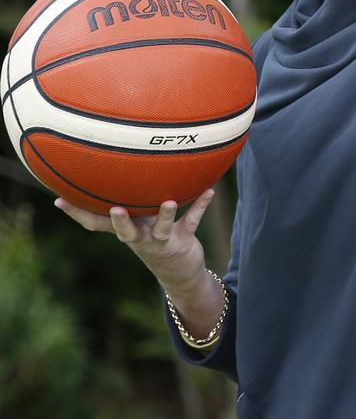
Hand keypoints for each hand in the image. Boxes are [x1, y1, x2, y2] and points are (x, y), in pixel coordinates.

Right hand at [54, 189, 215, 293]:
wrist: (179, 272)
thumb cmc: (154, 239)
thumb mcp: (137, 223)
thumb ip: (126, 202)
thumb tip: (113, 169)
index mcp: (125, 231)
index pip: (95, 224)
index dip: (77, 213)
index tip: (58, 199)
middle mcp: (140, 238)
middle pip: (125, 233)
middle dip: (119, 222)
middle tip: (115, 210)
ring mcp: (162, 241)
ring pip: (162, 230)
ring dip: (166, 216)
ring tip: (170, 202)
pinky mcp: (183, 240)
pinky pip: (192, 221)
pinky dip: (200, 206)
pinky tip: (210, 191)